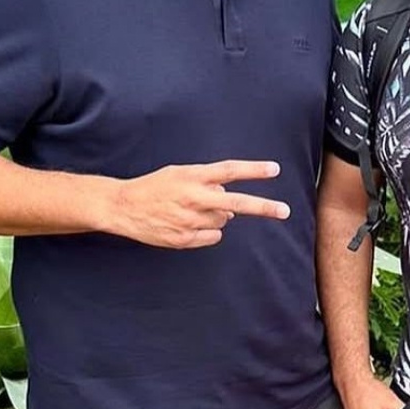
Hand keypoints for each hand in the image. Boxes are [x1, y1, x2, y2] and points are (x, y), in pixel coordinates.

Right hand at [106, 160, 289, 247]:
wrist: (123, 207)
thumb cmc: (155, 186)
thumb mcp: (180, 174)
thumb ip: (208, 183)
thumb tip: (232, 205)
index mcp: (193, 177)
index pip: (229, 171)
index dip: (253, 170)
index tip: (275, 169)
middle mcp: (194, 198)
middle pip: (236, 202)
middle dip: (263, 207)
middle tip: (285, 211)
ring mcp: (190, 220)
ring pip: (223, 220)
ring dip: (217, 216)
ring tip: (191, 210)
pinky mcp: (185, 239)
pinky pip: (213, 237)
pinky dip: (208, 231)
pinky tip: (188, 224)